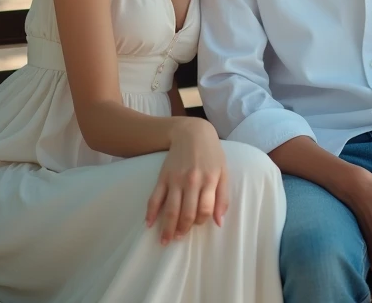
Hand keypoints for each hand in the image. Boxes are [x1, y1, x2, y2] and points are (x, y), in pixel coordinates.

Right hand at [145, 117, 228, 243]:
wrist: (192, 132)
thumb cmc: (212, 154)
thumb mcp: (223, 172)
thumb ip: (223, 197)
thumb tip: (219, 223)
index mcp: (209, 180)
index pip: (205, 210)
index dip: (202, 221)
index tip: (198, 224)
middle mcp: (192, 180)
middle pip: (187, 213)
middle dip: (183, 229)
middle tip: (178, 238)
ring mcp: (176, 178)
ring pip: (171, 209)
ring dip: (167, 227)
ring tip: (165, 240)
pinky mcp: (163, 176)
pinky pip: (155, 197)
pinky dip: (150, 212)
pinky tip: (148, 223)